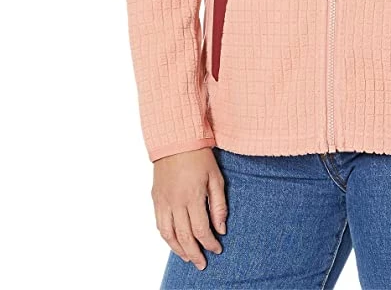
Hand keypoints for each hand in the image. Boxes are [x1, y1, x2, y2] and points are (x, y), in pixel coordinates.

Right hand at [151, 147, 226, 270]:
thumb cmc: (200, 156)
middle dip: (194, 253)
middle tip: (202, 263)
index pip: (201, 230)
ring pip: (168, 235)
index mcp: (193, 196)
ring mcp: (163, 201)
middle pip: (184, 237)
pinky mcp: (156, 199)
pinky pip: (159, 224)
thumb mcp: (216, 178)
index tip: (218, 249)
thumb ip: (219, 205)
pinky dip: (166, 237)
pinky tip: (174, 242)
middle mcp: (175, 202)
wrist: (176, 140)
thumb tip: (221, 229)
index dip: (209, 243)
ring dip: (178, 250)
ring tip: (188, 258)